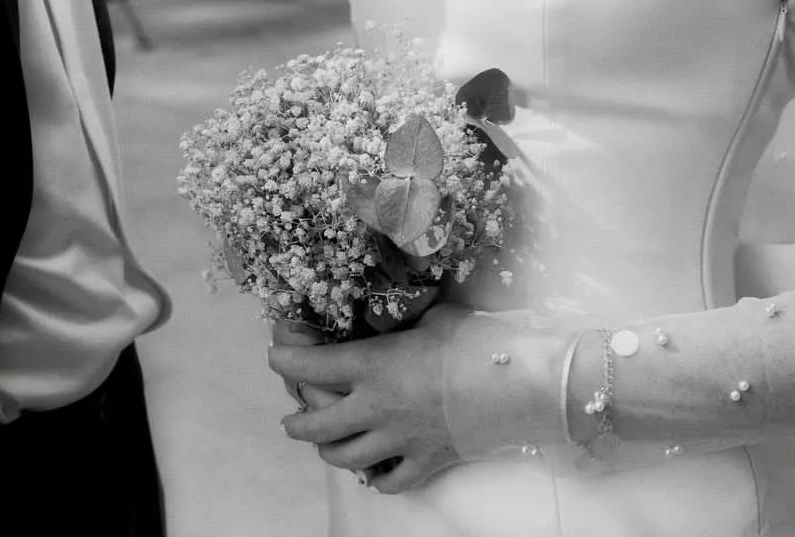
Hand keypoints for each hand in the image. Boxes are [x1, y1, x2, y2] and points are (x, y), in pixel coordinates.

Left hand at [268, 302, 471, 493]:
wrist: (518, 384)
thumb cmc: (475, 342)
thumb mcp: (434, 318)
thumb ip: (407, 322)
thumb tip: (405, 312)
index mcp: (372, 365)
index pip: (310, 365)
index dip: (285, 360)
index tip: (276, 356)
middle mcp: (375, 407)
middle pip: (317, 426)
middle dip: (296, 423)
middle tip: (290, 420)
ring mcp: (399, 439)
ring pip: (345, 457)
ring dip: (328, 451)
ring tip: (325, 445)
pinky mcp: (425, 460)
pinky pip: (390, 481)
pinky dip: (378, 479)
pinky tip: (375, 472)